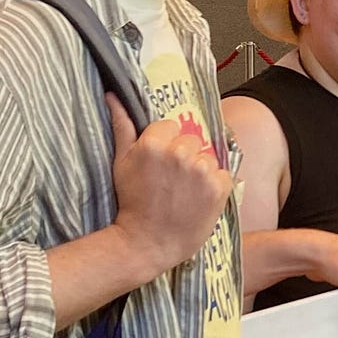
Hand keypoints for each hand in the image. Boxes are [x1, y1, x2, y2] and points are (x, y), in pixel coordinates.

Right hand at [107, 96, 232, 277]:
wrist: (147, 243)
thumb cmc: (132, 203)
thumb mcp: (121, 162)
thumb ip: (122, 126)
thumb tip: (114, 95)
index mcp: (153, 143)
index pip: (170, 126)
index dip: (166, 144)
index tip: (160, 164)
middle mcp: (179, 153)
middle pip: (191, 140)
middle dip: (184, 156)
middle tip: (172, 182)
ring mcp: (201, 170)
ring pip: (207, 158)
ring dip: (200, 172)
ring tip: (185, 192)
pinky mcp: (218, 188)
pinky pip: (224, 175)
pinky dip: (216, 186)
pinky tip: (199, 199)